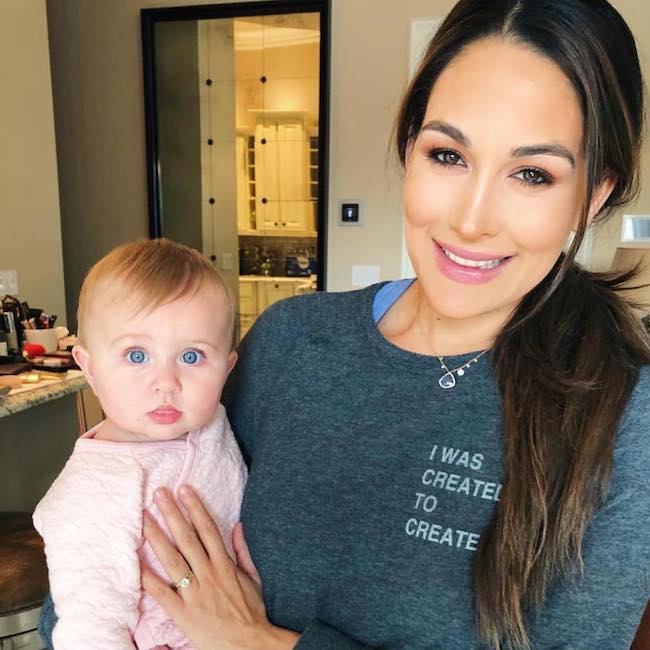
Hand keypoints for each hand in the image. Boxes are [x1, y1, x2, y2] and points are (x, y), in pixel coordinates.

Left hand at [141, 485, 298, 649]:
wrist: (252, 643)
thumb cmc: (253, 612)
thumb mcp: (253, 577)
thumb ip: (243, 551)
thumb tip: (238, 526)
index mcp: (225, 564)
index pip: (208, 529)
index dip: (195, 507)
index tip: (185, 489)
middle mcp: (209, 574)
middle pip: (187, 538)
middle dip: (173, 513)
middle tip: (159, 493)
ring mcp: (195, 593)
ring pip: (173, 560)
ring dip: (157, 537)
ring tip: (144, 518)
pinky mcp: (184, 614)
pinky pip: (162, 593)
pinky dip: (148, 578)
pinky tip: (136, 562)